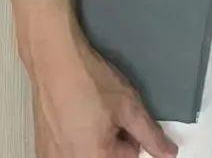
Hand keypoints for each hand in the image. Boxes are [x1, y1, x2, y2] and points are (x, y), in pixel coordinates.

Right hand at [30, 30, 176, 157]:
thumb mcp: (129, 107)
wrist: (55, 62)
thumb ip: (150, 135)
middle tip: (105, 111)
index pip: (130, 154)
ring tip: (88, 111)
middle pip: (107, 156)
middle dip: (111, 138)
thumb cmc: (90, 82)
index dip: (130, 129)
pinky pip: (67, 149)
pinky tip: (72, 114)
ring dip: (92, 137)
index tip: (121, 111)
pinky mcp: (42, 148)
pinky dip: (73, 136)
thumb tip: (169, 154)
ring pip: (87, 152)